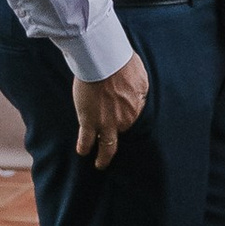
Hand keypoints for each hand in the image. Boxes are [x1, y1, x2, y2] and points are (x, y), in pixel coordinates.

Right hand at [74, 50, 150, 166]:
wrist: (104, 61)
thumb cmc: (123, 64)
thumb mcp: (141, 78)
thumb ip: (140, 92)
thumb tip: (140, 96)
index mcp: (137, 109)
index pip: (133, 122)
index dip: (126, 123)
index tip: (122, 126)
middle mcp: (124, 120)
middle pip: (121, 134)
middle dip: (117, 140)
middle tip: (113, 150)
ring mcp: (106, 123)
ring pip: (107, 148)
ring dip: (104, 158)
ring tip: (100, 164)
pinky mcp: (89, 121)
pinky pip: (86, 141)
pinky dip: (84, 148)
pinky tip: (83, 152)